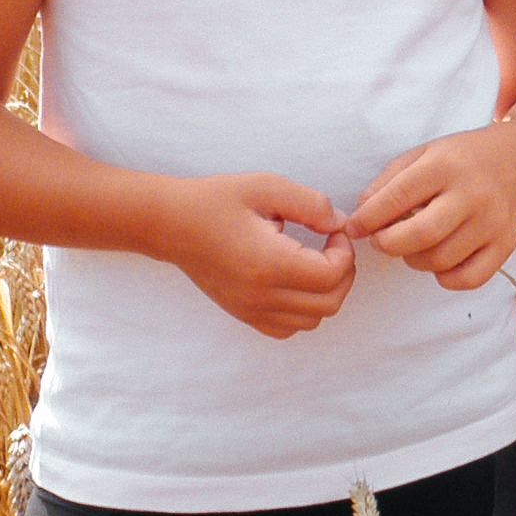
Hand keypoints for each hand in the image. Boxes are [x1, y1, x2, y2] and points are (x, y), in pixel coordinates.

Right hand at [166, 174, 356, 338]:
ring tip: (316, 262)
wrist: (170, 224)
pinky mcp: (242, 314)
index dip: (345, 252)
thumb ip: (310, 204)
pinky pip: (286, 328)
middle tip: (333, 246)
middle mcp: (260, 295)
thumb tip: (339, 223)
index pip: (331, 276)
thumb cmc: (216, 201)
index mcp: (268, 263)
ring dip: (326, 293)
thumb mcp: (267, 187)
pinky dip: (303, 310)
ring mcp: (249, 310)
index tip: (333, 231)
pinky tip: (296, 281)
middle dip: (344, 274)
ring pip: (311, 321)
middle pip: (328, 303)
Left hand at [346, 126, 515, 291]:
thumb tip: (360, 219)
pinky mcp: (505, 245)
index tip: (354, 228)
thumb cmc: (459, 160)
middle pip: (420, 235)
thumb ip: (387, 184)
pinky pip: (467, 279)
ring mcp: (492, 222)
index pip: (396, 198)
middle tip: (381, 240)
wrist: (515, 162)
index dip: (367, 219)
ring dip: (415, 259)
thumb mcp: (421, 155)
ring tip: (414, 244)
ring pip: (440, 260)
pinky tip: (440, 260)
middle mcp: (473, 194)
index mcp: (445, 165)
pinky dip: (445, 277)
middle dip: (388, 244)